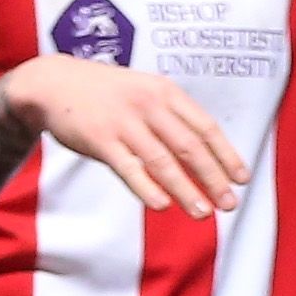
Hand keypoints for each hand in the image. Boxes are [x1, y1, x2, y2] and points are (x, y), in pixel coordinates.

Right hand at [3, 55, 246, 216]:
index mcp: (165, 93)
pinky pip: (128, 167)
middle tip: (229, 203)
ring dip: (185, 190)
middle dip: (213, 178)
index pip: (205, 127)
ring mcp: (124, 122)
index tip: (242, 179)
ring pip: (162, 161)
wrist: (54, 83)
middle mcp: (149, 105)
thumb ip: (173, 118)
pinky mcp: (100, 139)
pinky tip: (163, 205)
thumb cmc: (107, 94)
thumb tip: (207, 154)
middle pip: (189, 147)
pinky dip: (147, 187)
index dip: (226, 155)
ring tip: (202, 213)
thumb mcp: (145, 91)